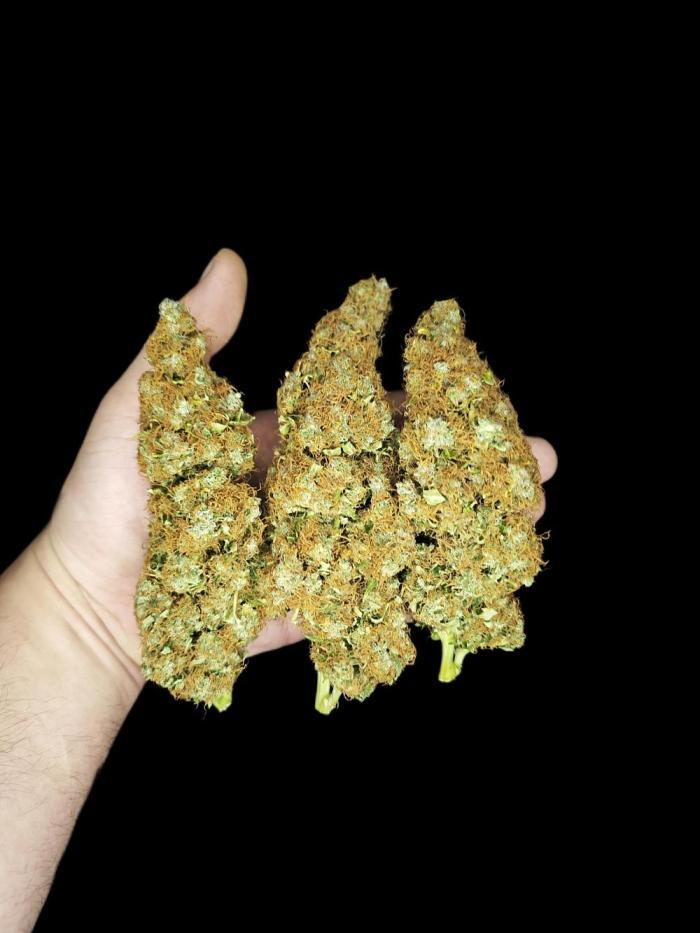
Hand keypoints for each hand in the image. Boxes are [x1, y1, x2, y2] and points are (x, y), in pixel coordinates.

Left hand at [43, 249, 558, 674]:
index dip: (423, 400)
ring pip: (404, 532)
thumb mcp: (145, 410)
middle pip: (404, 473)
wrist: (90, 605)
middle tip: (535, 455)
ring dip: (469, 523)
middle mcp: (312, 496)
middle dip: (470, 465)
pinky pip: (375, 597)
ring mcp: (317, 553)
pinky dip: (428, 588)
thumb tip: (230, 262)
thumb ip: (194, 345)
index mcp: (286, 442)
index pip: (367, 412)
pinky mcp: (313, 607)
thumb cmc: (109, 501)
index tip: (473, 383)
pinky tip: (479, 578)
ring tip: (531, 514)